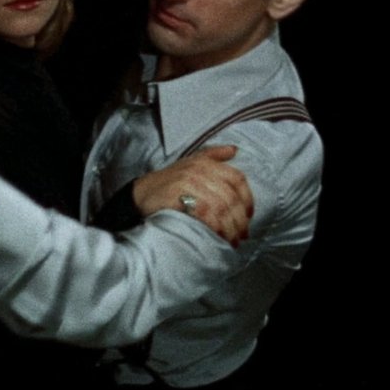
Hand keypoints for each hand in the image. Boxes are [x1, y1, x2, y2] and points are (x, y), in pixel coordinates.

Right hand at [132, 146, 252, 246]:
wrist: (140, 194)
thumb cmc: (169, 182)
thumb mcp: (190, 164)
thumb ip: (213, 156)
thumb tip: (234, 149)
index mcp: (205, 163)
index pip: (237, 179)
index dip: (247, 199)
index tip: (249, 216)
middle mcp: (198, 171)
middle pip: (231, 197)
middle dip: (240, 220)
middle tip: (242, 235)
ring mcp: (187, 183)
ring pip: (220, 207)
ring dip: (230, 227)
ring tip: (232, 240)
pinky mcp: (177, 196)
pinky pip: (204, 213)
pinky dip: (215, 227)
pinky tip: (217, 236)